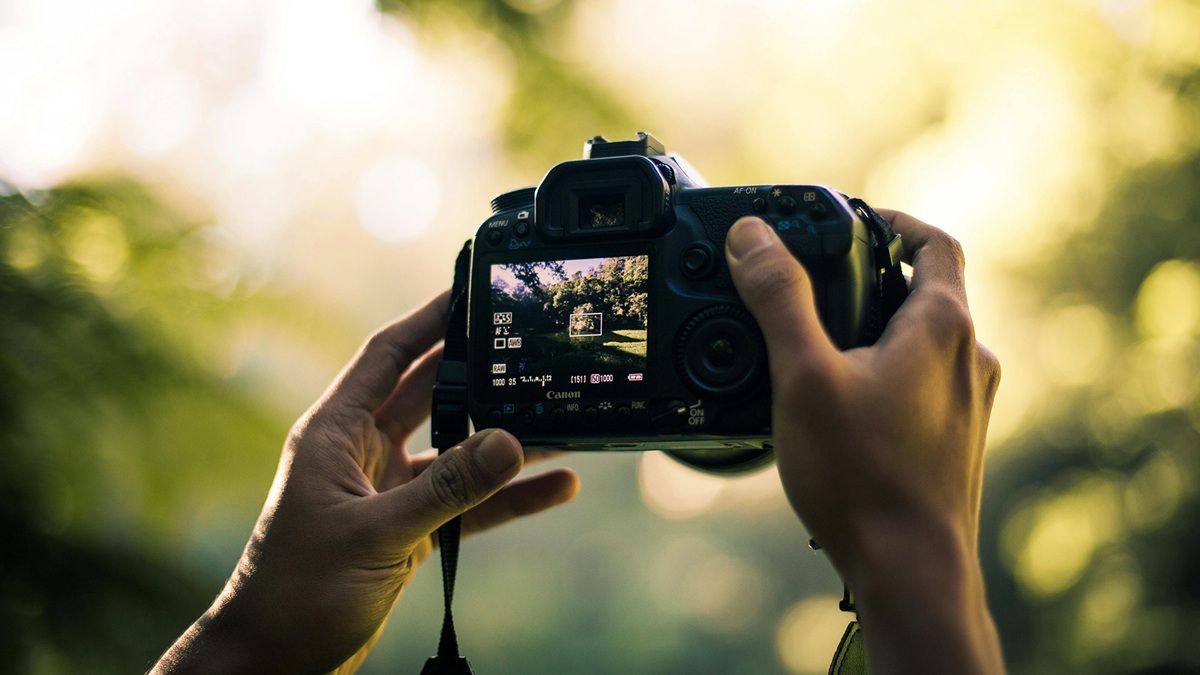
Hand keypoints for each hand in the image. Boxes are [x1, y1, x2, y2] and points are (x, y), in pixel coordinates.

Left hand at [154, 292, 579, 673]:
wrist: (276, 660)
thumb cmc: (296, 592)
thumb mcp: (376, 534)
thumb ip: (447, 490)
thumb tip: (510, 442)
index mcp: (336, 433)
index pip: (387, 356)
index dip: (428, 319)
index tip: (471, 290)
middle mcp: (363, 452)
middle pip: (431, 394)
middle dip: (480, 372)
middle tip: (530, 345)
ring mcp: (388, 490)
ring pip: (457, 450)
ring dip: (504, 439)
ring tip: (561, 418)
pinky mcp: (409, 529)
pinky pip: (468, 502)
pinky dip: (509, 496)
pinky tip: (555, 487)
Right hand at [725, 212, 1003, 673]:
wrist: (910, 571)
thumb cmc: (863, 477)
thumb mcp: (803, 375)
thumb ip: (779, 298)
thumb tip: (752, 236)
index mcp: (943, 326)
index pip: (935, 242)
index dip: (893, 220)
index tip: (852, 221)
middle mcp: (968, 359)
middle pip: (928, 290)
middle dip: (872, 277)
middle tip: (818, 282)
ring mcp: (967, 404)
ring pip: (925, 340)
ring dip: (879, 327)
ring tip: (819, 343)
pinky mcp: (955, 441)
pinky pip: (923, 384)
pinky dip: (887, 372)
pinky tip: (841, 402)